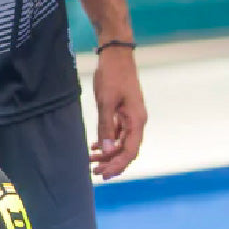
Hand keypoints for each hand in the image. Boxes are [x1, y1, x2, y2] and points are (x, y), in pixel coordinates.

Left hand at [89, 48, 146, 179]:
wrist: (116, 54)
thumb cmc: (112, 75)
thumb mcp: (106, 101)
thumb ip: (106, 126)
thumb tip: (107, 150)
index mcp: (137, 120)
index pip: (130, 151)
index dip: (118, 165)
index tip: (104, 174)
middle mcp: (137, 121)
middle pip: (127, 150)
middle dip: (112, 163)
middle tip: (95, 173)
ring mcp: (131, 117)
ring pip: (121, 142)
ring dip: (108, 153)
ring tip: (91, 162)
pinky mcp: (124, 112)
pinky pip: (118, 133)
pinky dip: (108, 141)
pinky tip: (95, 147)